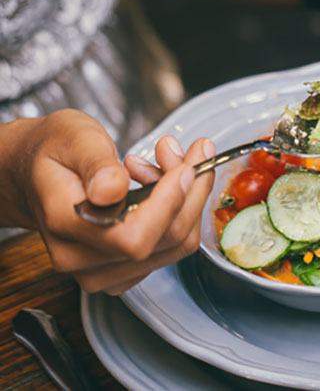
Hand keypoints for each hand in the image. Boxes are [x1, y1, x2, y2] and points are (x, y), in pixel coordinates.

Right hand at [18, 109, 214, 294]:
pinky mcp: (123, 271)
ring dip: (188, 198)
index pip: (134, 236)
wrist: (37, 173)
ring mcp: (102, 271)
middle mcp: (81, 259)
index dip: (171, 202)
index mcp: (64, 225)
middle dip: (190, 190)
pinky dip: (180, 211)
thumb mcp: (74, 138)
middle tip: (193, 151)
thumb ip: (96, 163)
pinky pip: (172, 247)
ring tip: (169, 160)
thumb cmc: (56, 151)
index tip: (187, 165)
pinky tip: (162, 184)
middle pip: (166, 239)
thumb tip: (113, 189)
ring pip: (177, 243)